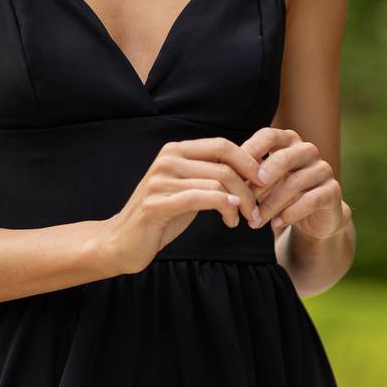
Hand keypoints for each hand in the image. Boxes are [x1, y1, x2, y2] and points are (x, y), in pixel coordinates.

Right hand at [100, 136, 263, 275]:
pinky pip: (200, 198)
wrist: (122, 241)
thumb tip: (252, 168)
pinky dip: (223, 207)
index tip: (265, 182)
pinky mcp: (156, 203)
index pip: (222, 145)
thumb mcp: (188, 189)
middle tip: (257, 210)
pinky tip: (231, 219)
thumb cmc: (162, 215)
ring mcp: (160, 180)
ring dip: (239, 204)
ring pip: (217, 183)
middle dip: (249, 188)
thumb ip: (210, 175)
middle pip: (224, 165)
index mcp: (175, 151)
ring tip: (242, 220)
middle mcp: (167, 159)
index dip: (248, 161)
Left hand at [237, 127, 349, 240]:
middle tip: (244, 199)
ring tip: (255, 221)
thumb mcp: (263, 180)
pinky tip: (277, 224)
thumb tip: (224, 174)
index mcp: (288, 140)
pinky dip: (291, 213)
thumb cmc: (280, 192)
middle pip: (282, 159)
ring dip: (271, 204)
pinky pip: (311, 200)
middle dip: (260, 182)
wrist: (313, 216)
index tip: (233, 173)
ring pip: (294, 183)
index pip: (268, 136)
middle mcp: (307, 150)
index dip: (250, 151)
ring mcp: (323, 169)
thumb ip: (248, 173)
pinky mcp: (333, 190)